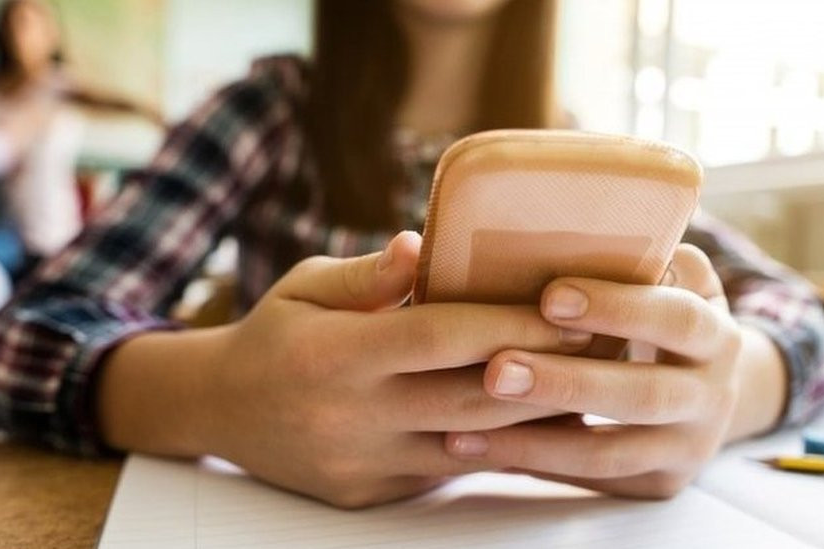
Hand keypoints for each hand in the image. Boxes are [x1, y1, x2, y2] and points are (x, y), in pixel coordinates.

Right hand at [203, 232, 590, 506]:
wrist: (220, 411)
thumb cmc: (274, 335)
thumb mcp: (305, 287)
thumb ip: (368, 276)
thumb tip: (422, 244)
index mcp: (334, 355)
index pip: (438, 336)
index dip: (506, 322)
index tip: (565, 306)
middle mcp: (351, 417)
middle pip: (470, 399)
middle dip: (544, 372)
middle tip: (603, 342)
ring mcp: (365, 463)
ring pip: (471, 446)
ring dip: (535, 417)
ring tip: (588, 383)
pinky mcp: (374, 493)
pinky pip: (450, 471)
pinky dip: (497, 446)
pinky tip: (536, 420)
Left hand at [444, 244, 785, 498]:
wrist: (710, 388)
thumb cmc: (662, 316)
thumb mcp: (671, 281)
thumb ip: (637, 255)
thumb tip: (562, 215)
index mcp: (714, 332)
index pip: (675, 318)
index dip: (617, 308)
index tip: (550, 296)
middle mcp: (711, 395)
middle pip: (642, 395)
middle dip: (566, 383)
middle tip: (497, 370)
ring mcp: (687, 447)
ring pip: (609, 453)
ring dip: (535, 441)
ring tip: (462, 426)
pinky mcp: (658, 483)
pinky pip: (591, 480)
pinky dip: (533, 465)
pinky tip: (477, 450)